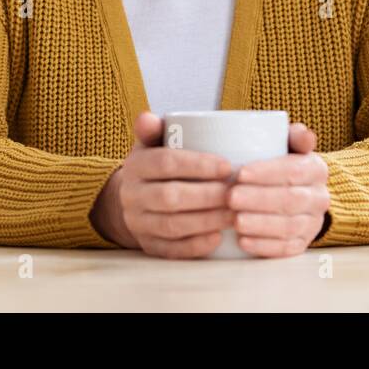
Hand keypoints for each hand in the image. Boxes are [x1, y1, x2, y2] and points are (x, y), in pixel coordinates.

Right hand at [90, 112, 234, 258]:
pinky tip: (218, 239)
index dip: (197, 165)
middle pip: (170, 197)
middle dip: (207, 196)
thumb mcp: (152, 143)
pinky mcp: (148, 246)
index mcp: (135, 165)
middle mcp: (132, 195)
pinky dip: (195, 246)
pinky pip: (171, 250)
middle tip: (236, 193)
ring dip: (206, 221)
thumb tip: (148, 117)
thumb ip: (154, 128)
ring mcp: (138, 223)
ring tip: (234, 215)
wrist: (134, 199)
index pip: (165, 163)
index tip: (227, 165)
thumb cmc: (156, 165)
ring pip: (172, 225)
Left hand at [227, 122, 329, 257]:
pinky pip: (287, 249)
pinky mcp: (303, 244)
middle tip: (230, 197)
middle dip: (258, 199)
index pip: (294, 170)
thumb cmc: (280, 163)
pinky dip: (264, 247)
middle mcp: (320, 197)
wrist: (293, 191)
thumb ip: (294, 134)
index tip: (240, 173)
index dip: (267, 173)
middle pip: (290, 200)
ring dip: (260, 225)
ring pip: (289, 227)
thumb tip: (303, 134)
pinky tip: (243, 242)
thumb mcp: (288, 144)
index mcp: (316, 169)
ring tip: (235, 220)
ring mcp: (313, 223)